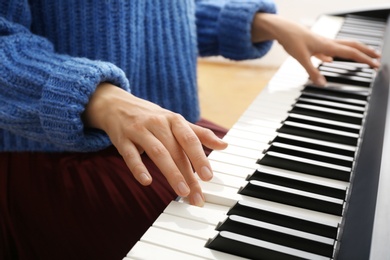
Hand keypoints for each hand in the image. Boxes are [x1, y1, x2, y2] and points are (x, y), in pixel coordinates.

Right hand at [83, 83, 227, 205]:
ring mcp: (139, 131)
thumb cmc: (152, 118)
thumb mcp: (175, 122)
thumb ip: (199, 134)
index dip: (200, 158)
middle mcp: (158, 124)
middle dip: (188, 174)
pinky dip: (138, 168)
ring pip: (157, 152)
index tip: (209, 177)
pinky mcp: (122, 140)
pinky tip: (146, 181)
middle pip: (176, 150)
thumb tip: (224, 145)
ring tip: (182, 192)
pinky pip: (130, 155)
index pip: (190, 140)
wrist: (118, 105)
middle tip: (197, 196)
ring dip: (171, 173)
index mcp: (173, 120)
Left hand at [251, 13, 380, 84]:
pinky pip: (329, 49)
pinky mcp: (315, 44)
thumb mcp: (302, 58)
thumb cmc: (292, 40)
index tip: (375, 65)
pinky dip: (335, 54)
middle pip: (353, 46)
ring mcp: (322, 43)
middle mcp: (328, 43)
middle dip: (366, 52)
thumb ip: (312, 72)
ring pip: (343, 46)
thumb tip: (322, 84)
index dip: (365, 59)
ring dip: (354, 51)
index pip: (352, 53)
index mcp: (328, 45)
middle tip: (377, 58)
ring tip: (361, 56)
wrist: (283, 29)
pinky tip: (330, 59)